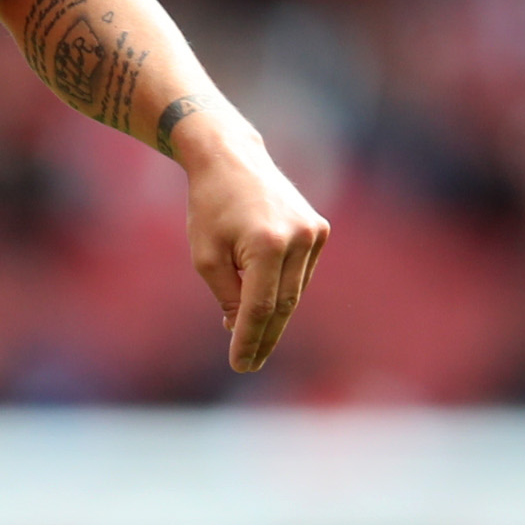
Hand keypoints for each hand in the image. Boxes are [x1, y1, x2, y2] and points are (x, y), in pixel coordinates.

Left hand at [182, 123, 330, 373]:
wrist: (232, 159)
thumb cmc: (210, 207)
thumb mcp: (206, 256)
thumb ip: (228, 295)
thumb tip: (242, 328)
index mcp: (268, 244)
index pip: (259, 307)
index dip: (249, 340)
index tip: (240, 365)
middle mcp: (299, 238)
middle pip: (283, 304)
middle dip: (264, 337)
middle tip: (249, 365)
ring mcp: (314, 233)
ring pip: (294, 292)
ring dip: (274, 318)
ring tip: (254, 344)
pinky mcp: (318, 229)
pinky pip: (300, 274)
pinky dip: (284, 293)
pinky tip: (267, 311)